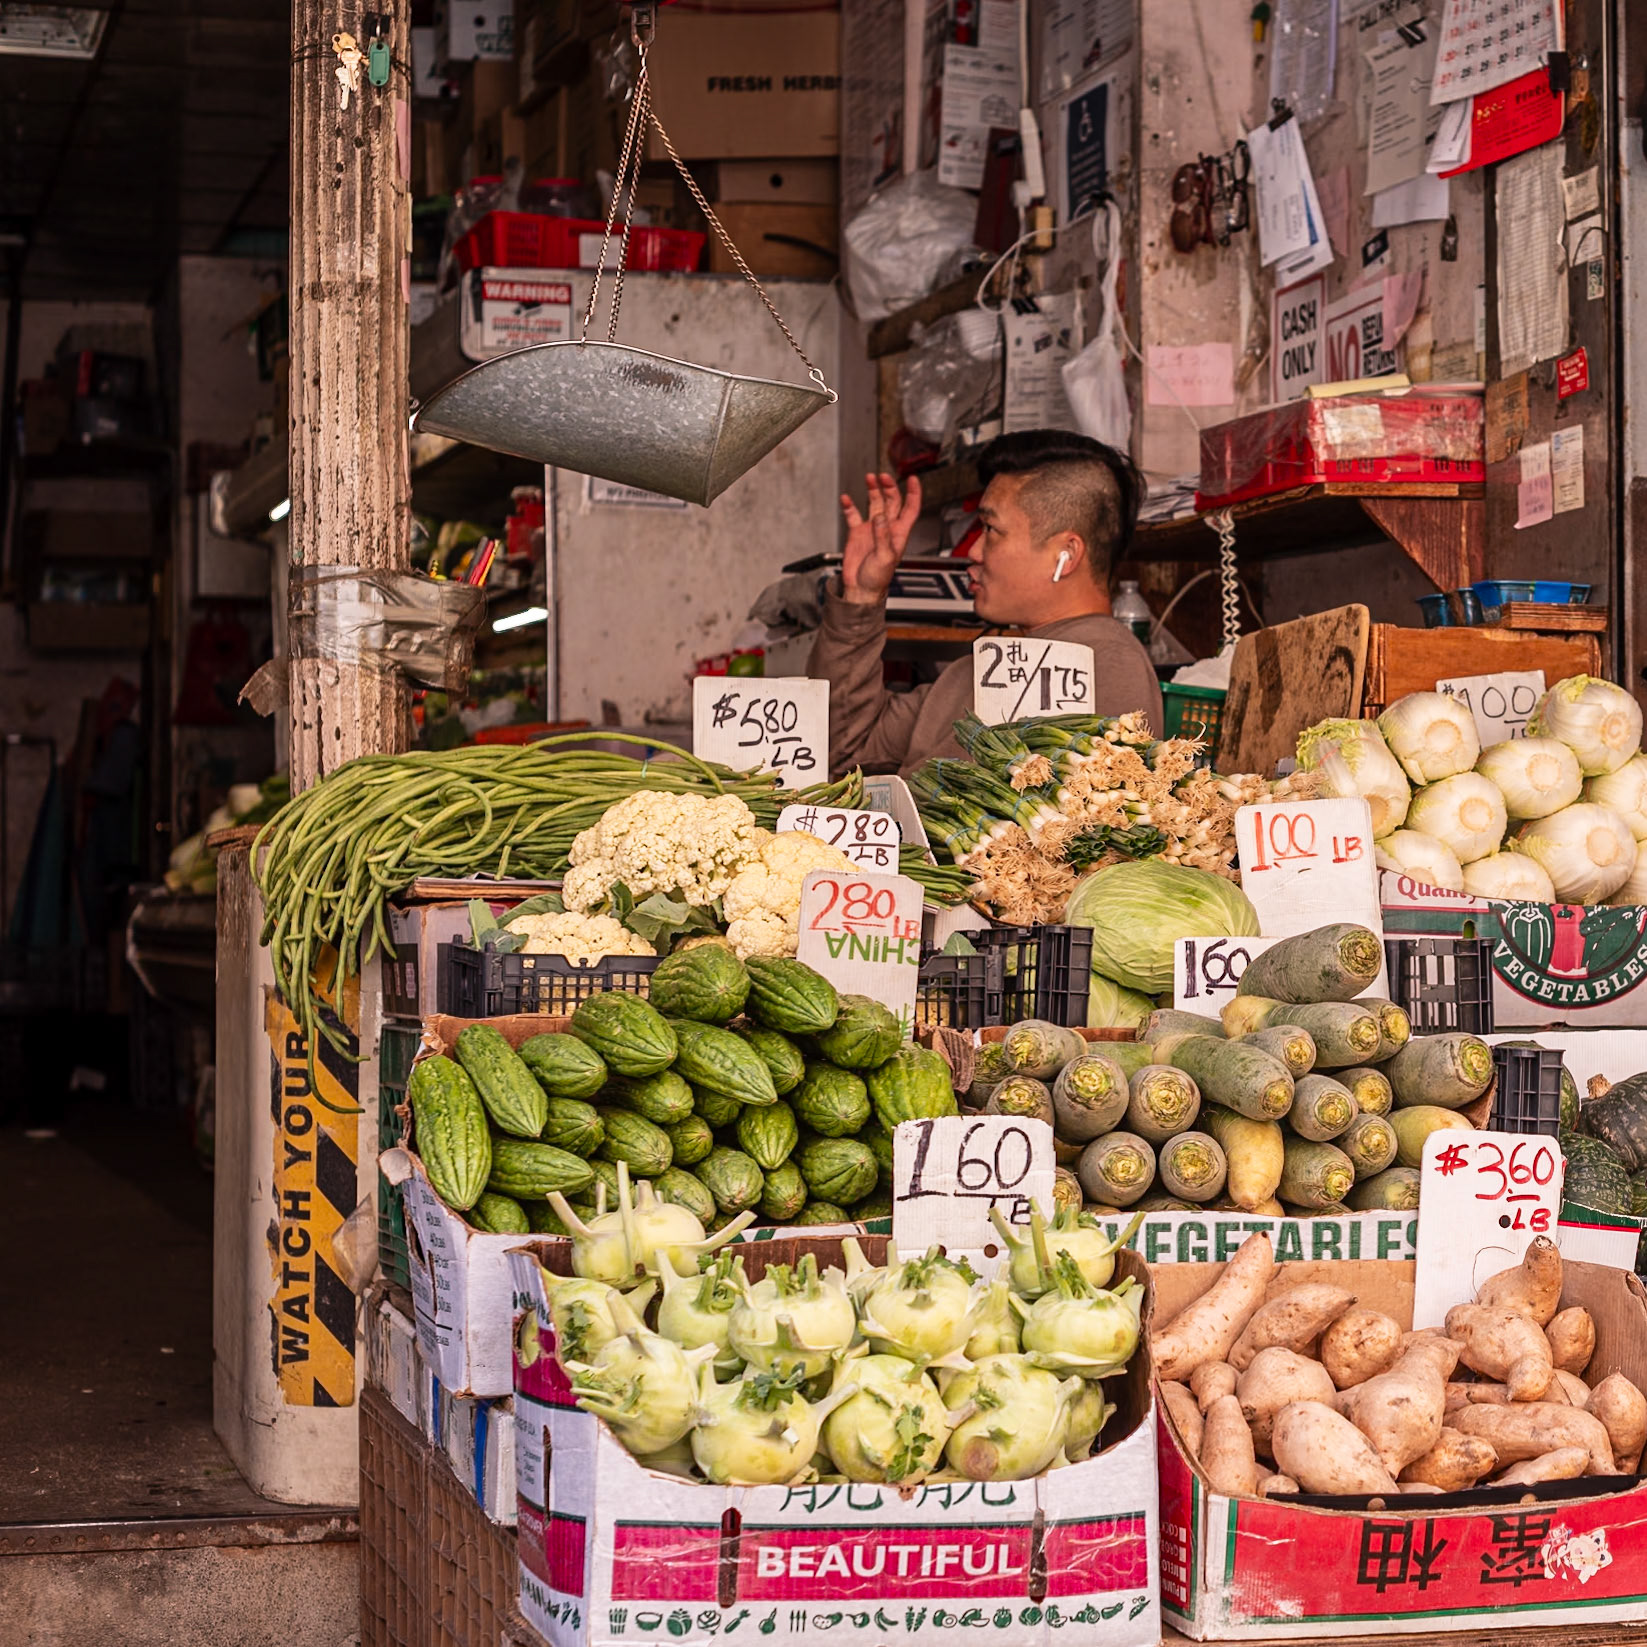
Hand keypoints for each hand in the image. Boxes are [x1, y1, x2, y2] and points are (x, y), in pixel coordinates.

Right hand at [839, 472, 921, 605]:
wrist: (861, 589)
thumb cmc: (877, 579)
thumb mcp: (885, 558)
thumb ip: (883, 537)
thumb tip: (880, 518)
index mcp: (899, 533)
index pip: (910, 508)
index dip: (914, 493)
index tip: (913, 479)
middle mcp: (886, 528)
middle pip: (892, 501)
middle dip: (889, 487)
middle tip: (884, 477)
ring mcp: (871, 529)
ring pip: (874, 504)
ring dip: (873, 491)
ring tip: (870, 479)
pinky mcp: (857, 533)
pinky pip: (854, 515)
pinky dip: (850, 506)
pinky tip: (846, 499)